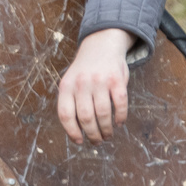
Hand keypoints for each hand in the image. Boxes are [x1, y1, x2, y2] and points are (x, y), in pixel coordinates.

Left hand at [57, 28, 135, 142]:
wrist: (101, 44)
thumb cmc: (85, 70)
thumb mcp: (70, 81)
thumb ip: (71, 102)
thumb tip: (76, 132)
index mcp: (66, 86)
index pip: (65, 114)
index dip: (72, 131)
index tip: (79, 141)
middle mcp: (82, 83)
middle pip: (86, 118)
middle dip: (93, 134)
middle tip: (97, 141)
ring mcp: (100, 81)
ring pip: (103, 114)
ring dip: (106, 130)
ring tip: (108, 135)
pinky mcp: (117, 80)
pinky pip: (120, 104)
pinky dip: (120, 117)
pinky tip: (119, 123)